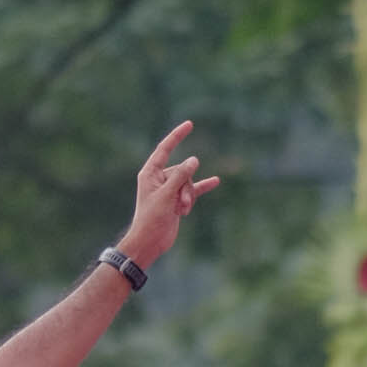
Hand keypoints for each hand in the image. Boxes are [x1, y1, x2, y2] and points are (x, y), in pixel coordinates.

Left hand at [119, 121, 219, 270]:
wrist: (150, 242)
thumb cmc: (152, 219)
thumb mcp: (166, 195)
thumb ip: (180, 176)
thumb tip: (194, 159)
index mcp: (150, 173)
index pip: (165, 149)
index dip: (177, 136)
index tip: (190, 124)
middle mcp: (159, 179)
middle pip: (182, 171)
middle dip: (185, 187)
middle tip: (179, 204)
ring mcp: (169, 189)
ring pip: (188, 184)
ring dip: (189, 197)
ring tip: (182, 210)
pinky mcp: (177, 200)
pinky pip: (193, 190)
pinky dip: (203, 188)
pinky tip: (216, 181)